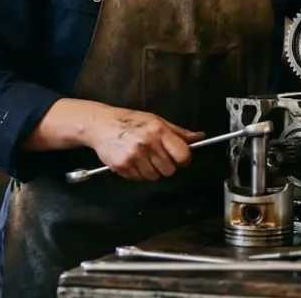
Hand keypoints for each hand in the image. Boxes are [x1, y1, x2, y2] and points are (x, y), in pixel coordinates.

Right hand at [85, 106, 204, 181]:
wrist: (101, 125)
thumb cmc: (131, 121)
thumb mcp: (157, 121)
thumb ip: (179, 132)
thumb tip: (200, 137)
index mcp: (159, 131)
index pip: (182, 155)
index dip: (184, 159)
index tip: (180, 158)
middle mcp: (147, 144)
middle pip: (170, 170)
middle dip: (167, 166)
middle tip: (158, 156)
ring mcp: (134, 156)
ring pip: (155, 177)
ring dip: (152, 171)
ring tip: (144, 158)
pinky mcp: (122, 166)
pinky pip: (139, 179)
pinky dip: (139, 173)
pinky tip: (133, 161)